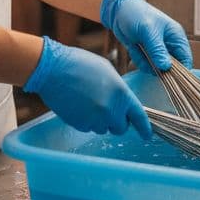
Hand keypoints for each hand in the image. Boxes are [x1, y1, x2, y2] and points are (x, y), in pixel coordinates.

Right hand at [23, 36, 151, 138]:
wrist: (53, 69)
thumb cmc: (80, 64)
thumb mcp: (108, 71)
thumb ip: (119, 90)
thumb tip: (122, 102)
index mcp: (121, 94)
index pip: (139, 117)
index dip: (144, 128)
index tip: (147, 134)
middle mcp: (111, 110)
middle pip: (121, 127)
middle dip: (117, 121)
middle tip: (107, 108)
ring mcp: (94, 119)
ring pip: (104, 128)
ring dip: (100, 120)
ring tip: (89, 101)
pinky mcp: (80, 124)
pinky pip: (89, 128)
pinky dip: (87, 121)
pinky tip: (79, 105)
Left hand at [101, 0, 192, 71]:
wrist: (117, 11)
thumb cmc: (136, 15)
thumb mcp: (147, 31)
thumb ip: (157, 50)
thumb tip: (166, 67)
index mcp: (176, 36)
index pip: (186, 59)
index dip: (180, 71)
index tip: (167, 74)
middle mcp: (170, 45)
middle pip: (171, 67)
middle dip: (158, 66)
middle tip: (147, 56)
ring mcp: (158, 50)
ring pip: (157, 68)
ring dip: (145, 62)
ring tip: (138, 47)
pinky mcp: (147, 54)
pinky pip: (146, 65)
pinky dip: (138, 60)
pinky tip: (134, 47)